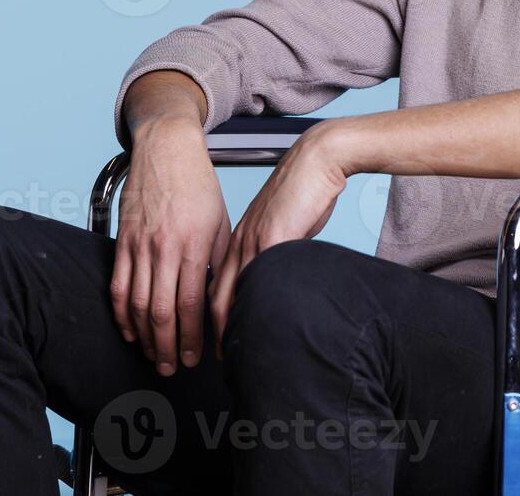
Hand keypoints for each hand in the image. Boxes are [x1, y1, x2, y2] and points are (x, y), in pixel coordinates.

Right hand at [111, 115, 227, 376]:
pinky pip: (118, 285)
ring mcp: (139, 244)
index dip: (191, 337)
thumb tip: (222, 300)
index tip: (194, 358)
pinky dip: (121, 313)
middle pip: (161, 312)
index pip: (190, 304)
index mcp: (194, 245)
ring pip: (137, 304)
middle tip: (170, 369)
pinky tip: (129, 330)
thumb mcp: (222, 223)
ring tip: (152, 356)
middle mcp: (164, 248)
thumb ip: (219, 262)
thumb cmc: (200, 186)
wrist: (167, 149)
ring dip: (144, 336)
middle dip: (165, 346)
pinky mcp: (123, 239)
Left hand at [208, 121, 353, 357]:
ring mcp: (252, 242)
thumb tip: (272, 276)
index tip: (204, 341)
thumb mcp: (280, 226)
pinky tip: (256, 327)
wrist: (315, 160)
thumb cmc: (304, 191)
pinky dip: (251, 307)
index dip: (205, 318)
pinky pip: (255, 281)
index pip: (212, 286)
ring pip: (228, 293)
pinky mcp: (271, 239)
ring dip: (225, 327)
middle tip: (206, 359)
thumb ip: (270, 251)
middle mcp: (238, 243)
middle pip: (212, 295)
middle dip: (205, 331)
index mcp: (237, 240)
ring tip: (227, 353)